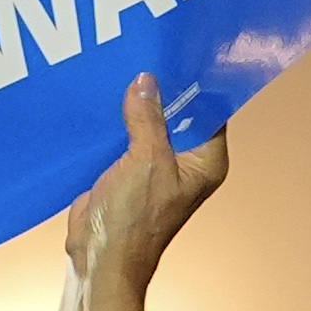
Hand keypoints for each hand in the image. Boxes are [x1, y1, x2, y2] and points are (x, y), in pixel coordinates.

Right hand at [64, 74, 228, 300]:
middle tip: (146, 55)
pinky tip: (105, 99)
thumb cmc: (134, 220)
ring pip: (149, 123)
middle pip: (178, 114)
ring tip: (122, 70)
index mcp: (205, 162)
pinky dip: (117, 121)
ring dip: (136, 105)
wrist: (99, 257)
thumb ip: (148, 118)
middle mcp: (185, 163)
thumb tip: (147, 82)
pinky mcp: (128, 170)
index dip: (196, 83)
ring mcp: (156, 166)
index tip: (178, 54)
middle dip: (162, 91)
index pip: (210, 110)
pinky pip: (126, 136)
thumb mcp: (146, 160)